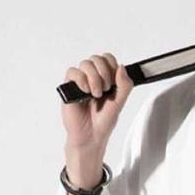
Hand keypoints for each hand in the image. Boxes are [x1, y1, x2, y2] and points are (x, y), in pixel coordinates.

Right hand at [61, 53, 133, 187]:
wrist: (91, 135)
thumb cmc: (104, 121)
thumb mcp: (120, 103)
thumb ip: (125, 85)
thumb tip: (121, 67)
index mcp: (107, 79)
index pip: (108, 59)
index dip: (112, 66)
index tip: (114, 82)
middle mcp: (93, 78)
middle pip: (97, 58)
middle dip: (104, 72)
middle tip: (106, 89)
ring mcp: (81, 81)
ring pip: (86, 63)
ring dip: (94, 78)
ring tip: (96, 94)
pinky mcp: (70, 87)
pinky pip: (73, 72)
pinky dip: (81, 80)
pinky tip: (86, 92)